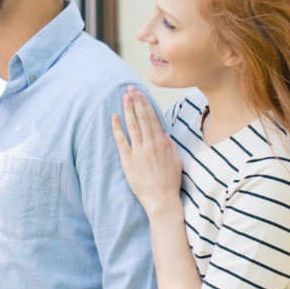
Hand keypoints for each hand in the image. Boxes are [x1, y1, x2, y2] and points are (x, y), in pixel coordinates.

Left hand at [112, 86, 182, 215]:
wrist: (161, 199)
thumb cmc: (169, 182)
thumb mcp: (176, 161)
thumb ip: (170, 146)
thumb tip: (164, 135)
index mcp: (162, 143)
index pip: (152, 119)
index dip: (145, 105)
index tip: (140, 94)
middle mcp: (151, 144)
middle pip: (142, 118)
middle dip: (135, 102)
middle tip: (129, 89)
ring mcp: (139, 152)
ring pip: (132, 126)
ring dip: (128, 110)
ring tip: (124, 97)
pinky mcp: (128, 161)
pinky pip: (121, 141)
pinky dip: (117, 128)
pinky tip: (114, 117)